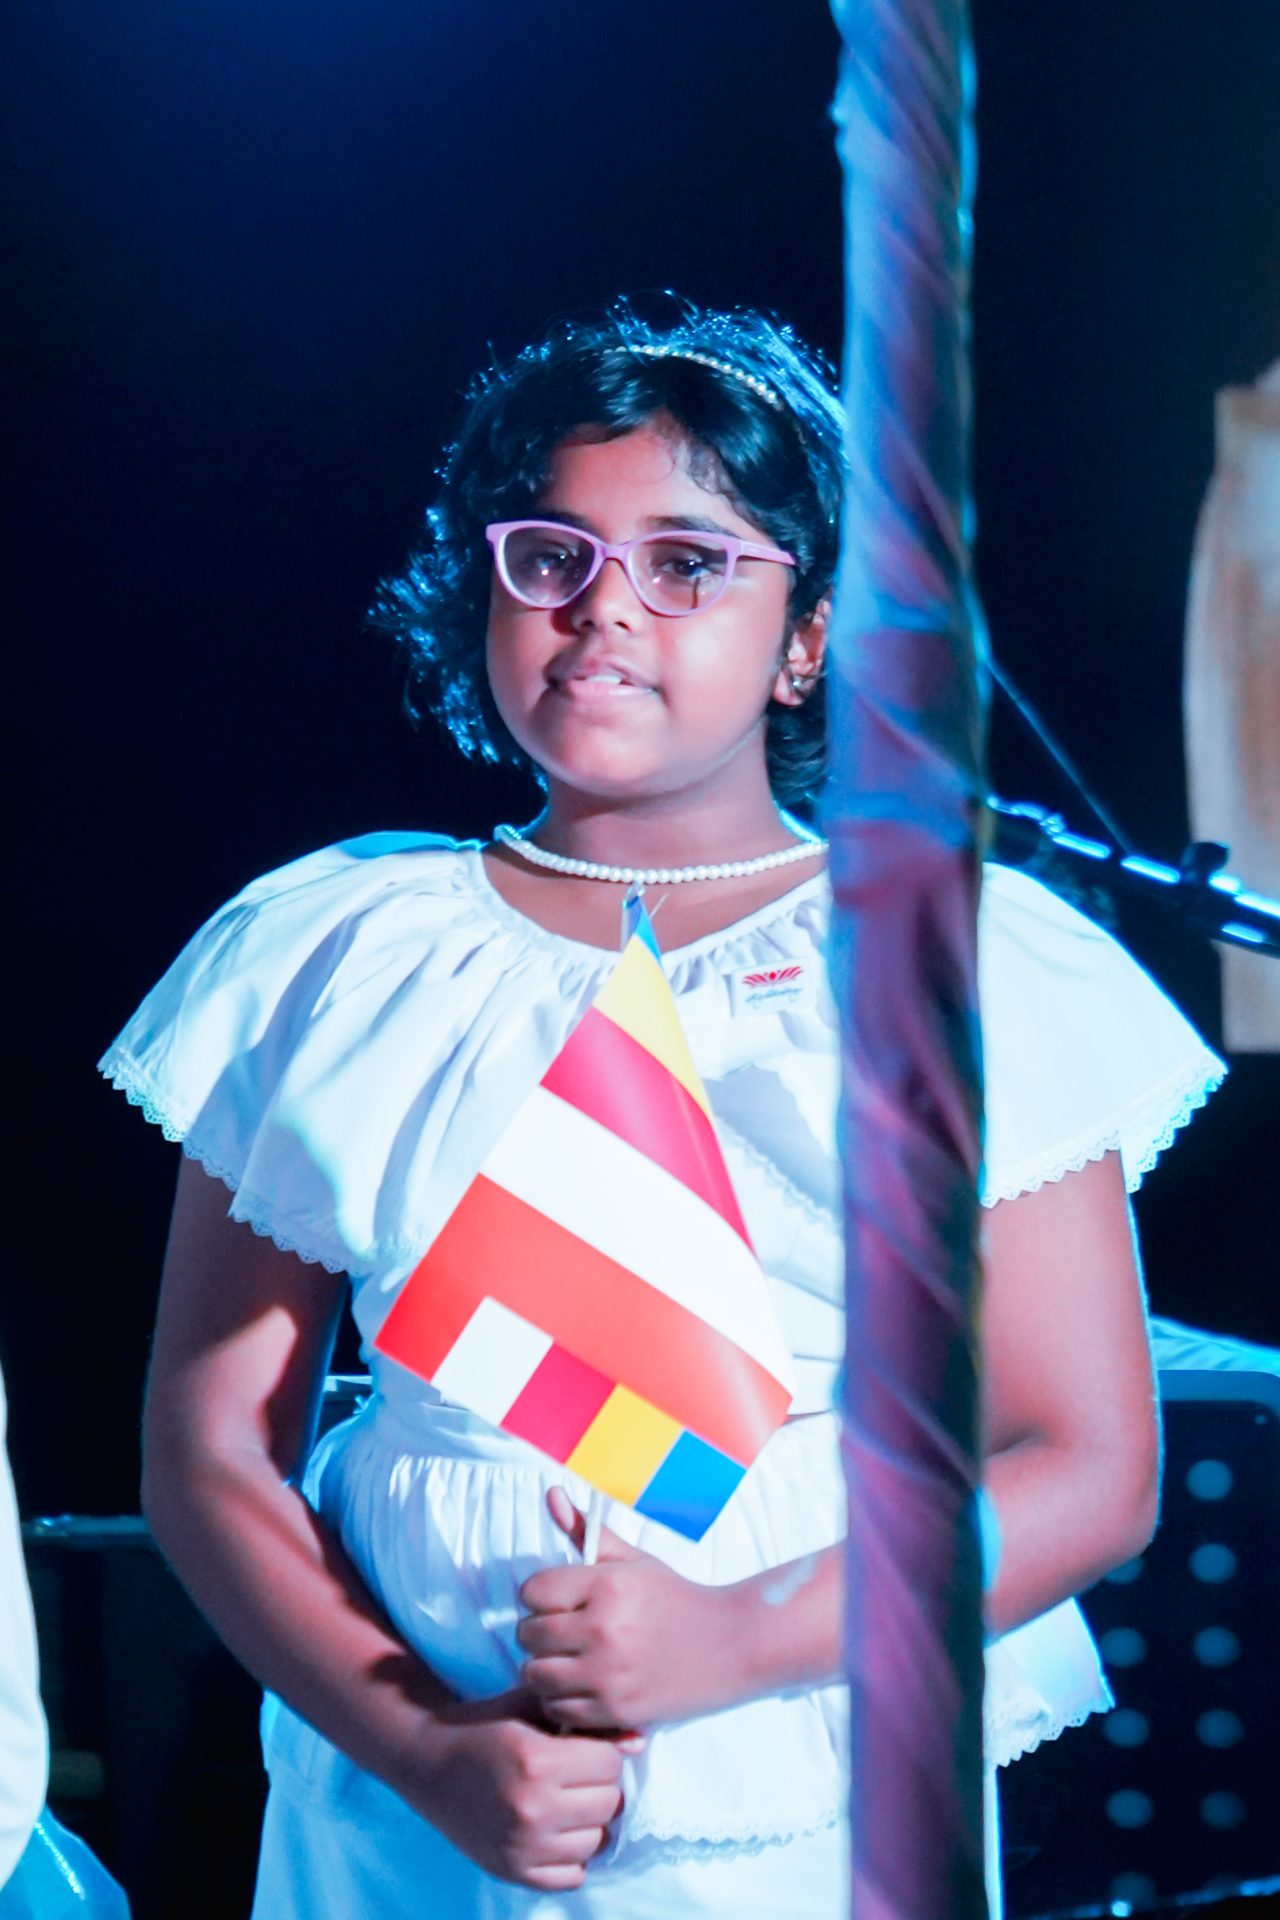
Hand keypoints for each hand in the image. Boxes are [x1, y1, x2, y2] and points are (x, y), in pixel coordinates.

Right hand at [404, 1685, 628, 1890]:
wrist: (429, 1762)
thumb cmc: (487, 1725)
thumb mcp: (533, 1706)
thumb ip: (587, 1721)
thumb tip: (639, 1742)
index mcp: (537, 1760)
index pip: (609, 1764)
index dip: (601, 1752)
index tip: (581, 1748)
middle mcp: (531, 1807)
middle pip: (608, 1803)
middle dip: (598, 1785)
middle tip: (574, 1775)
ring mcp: (521, 1846)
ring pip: (596, 1841)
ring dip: (588, 1822)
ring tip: (564, 1802)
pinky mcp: (511, 1871)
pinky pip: (573, 1875)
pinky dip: (570, 1856)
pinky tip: (553, 1831)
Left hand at [517, 1488, 736, 1731]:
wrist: (728, 1645)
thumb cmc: (675, 1598)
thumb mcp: (634, 1560)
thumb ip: (588, 1532)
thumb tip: (552, 1495)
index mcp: (606, 1585)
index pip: (532, 1591)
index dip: (540, 1596)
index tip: (557, 1601)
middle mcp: (603, 1630)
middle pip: (528, 1635)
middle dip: (538, 1631)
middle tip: (561, 1632)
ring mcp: (608, 1675)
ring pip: (536, 1675)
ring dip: (544, 1668)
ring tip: (566, 1660)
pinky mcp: (615, 1711)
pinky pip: (557, 1708)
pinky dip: (561, 1699)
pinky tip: (581, 1685)